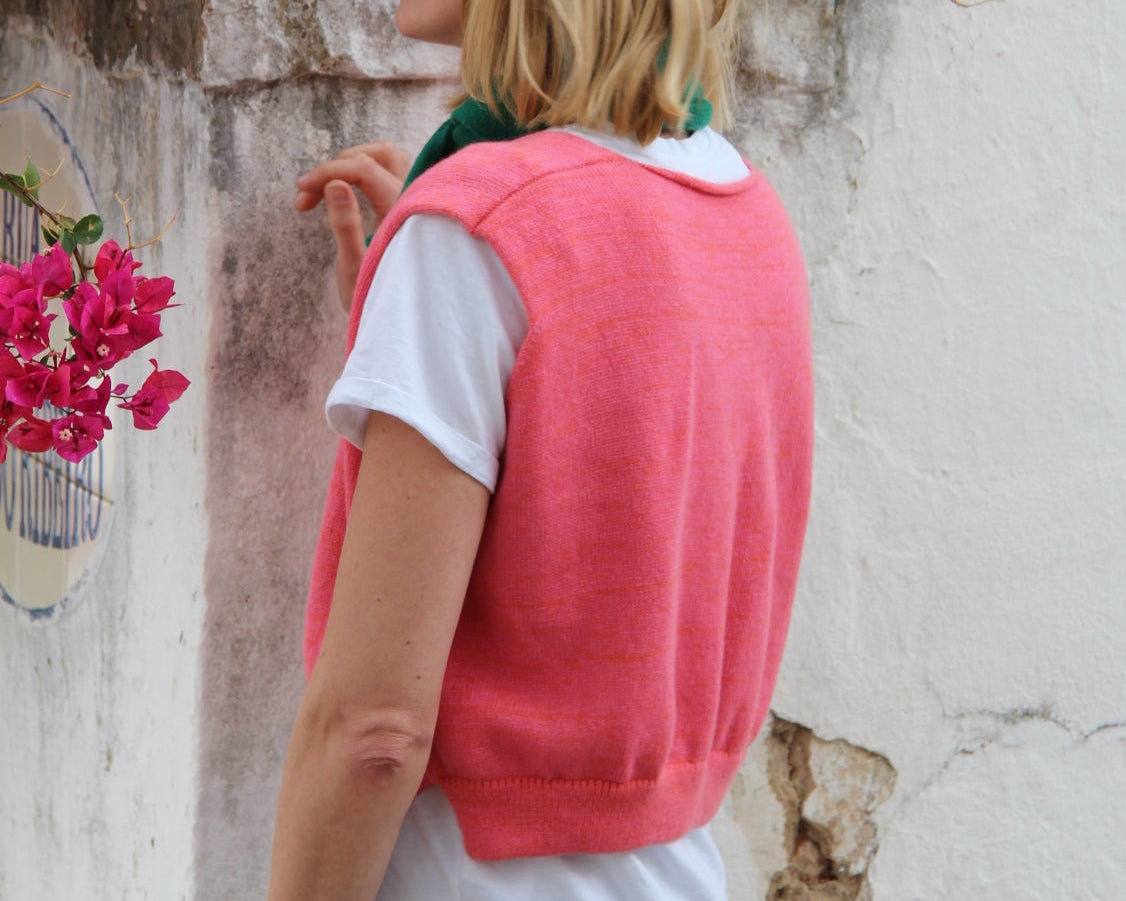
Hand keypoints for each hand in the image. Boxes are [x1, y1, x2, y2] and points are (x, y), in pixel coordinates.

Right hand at [295, 142, 411, 312]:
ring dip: (356, 163)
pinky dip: (367, 172)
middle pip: (381, 153)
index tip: (301, 192)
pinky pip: (395, 172)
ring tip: (328, 186)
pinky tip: (347, 192)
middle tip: (311, 192)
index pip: (364, 169)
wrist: (398, 321)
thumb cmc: (374, 299)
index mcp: (404, 214)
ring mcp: (420, 201)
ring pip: (391, 157)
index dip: (328, 173)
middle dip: (341, 164)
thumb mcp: (353, 268)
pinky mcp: (414, 205)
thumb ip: (346, 224)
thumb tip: (335, 183)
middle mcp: (418, 201)